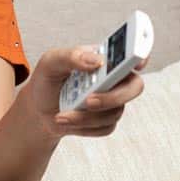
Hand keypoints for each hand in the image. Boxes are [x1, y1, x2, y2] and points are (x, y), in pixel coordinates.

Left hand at [25, 46, 149, 138]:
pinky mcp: (106, 121)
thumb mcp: (51, 62)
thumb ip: (72, 56)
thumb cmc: (48, 79)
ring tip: (61, 114)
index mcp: (105, 59)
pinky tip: (65, 120)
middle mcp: (114, 79)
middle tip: (88, 101)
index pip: (132, 53)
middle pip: (134, 87)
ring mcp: (113, 101)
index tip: (138, 62)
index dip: (141, 55)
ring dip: (86, 116)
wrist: (38, 108)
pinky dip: (83, 126)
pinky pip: (104, 127)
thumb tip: (97, 62)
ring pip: (115, 112)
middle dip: (113, 97)